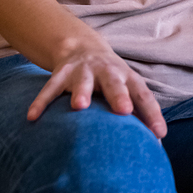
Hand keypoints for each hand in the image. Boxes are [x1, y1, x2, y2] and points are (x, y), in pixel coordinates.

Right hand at [26, 40, 167, 137]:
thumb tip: (156, 144)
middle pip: (115, 83)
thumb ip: (140, 114)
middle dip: (119, 95)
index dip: (152, 113)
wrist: (84, 48)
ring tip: (79, 106)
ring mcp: (82, 71)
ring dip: (82, 92)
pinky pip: (50, 88)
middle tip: (124, 110)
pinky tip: (32, 117)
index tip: (159, 133)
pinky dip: (41, 102)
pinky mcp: (60, 73)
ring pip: (82, 81)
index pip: (143, 95)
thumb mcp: (128, 90)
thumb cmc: (112, 80)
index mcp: (127, 77)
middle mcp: (107, 71)